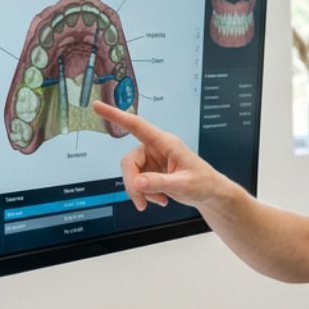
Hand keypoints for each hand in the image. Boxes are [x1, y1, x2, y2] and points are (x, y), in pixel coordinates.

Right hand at [92, 101, 227, 211]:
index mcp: (165, 143)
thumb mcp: (184, 185)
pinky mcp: (151, 173)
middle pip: (130, 161)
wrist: (209, 194)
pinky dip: (146, 194)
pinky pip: (138, 183)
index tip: (98, 106)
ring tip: (160, 200)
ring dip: (141, 191)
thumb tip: (137, 182)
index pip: (136, 126)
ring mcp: (152, 161)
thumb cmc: (203, 183)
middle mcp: (155, 149)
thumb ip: (160, 183)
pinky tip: (161, 199)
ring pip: (132, 174)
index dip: (117, 116)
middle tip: (140, 202)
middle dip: (132, 183)